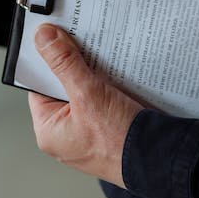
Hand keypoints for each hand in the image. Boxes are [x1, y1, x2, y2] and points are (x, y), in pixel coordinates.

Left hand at [28, 25, 144, 186]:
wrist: (159, 159)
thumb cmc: (118, 141)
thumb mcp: (87, 93)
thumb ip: (64, 63)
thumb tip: (43, 38)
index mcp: (49, 131)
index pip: (39, 86)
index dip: (47, 62)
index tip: (56, 38)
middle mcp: (66, 135)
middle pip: (63, 88)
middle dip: (75, 67)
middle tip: (83, 45)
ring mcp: (87, 134)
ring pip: (86, 93)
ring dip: (95, 76)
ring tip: (105, 61)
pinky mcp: (108, 130)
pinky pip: (103, 101)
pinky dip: (110, 87)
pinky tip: (119, 77)